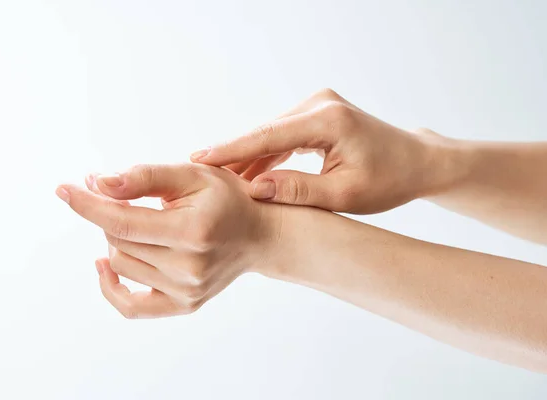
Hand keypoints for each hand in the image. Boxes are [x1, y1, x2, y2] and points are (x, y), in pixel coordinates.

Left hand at [55, 164, 279, 317]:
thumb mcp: (192, 175)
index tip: (63, 189)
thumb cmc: (226, 199)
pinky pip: (131, 306)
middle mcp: (189, 268)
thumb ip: (145, 177)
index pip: (122, 222)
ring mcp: (186, 292)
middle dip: (110, 214)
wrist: (259, 235)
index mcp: (192, 232)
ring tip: (141, 221)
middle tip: (121, 195)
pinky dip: (111, 286)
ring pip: (121, 265)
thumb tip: (99, 183)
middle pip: (118, 242)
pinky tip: (104, 265)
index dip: (88, 204)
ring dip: (118, 239)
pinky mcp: (183, 305)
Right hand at [191, 88, 455, 213]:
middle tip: (195, 177)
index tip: (197, 159)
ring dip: (247, 158)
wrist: (415, 162)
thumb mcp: (345, 194)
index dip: (232, 149)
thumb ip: (299, 190)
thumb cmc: (388, 181)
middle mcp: (320, 104)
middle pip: (265, 133)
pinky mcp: (316, 115)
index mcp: (329, 121)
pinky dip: (265, 156)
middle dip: (233, 156)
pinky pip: (282, 137)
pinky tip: (244, 174)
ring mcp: (318, 106)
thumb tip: (254, 188)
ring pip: (270, 136)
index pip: (269, 136)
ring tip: (215, 182)